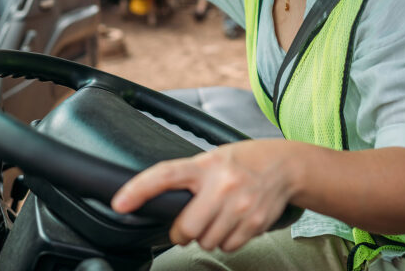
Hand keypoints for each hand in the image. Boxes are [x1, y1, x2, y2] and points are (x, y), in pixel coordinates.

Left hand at [111, 140, 298, 251]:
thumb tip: (162, 203)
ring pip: (207, 241)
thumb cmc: (242, 161)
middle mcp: (222, 184)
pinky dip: (226, 239)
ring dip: (207, 235)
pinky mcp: (254, 223)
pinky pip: (228, 246)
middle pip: (186, 228)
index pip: (165, 175)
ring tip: (218, 216)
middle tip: (189, 223)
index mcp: (205, 165)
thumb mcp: (213, 158)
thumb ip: (191, 177)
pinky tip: (233, 221)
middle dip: (183, 232)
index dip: (139, 190)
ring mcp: (240, 205)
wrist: (284, 165)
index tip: (120, 203)